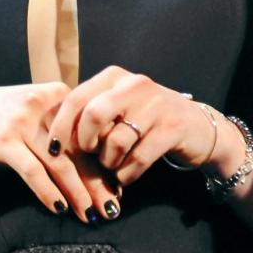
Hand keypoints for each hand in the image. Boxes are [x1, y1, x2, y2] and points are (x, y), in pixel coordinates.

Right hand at [0, 81, 115, 221]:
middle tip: (112, 208)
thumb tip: (98, 156)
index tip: (117, 185)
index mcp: (53, 94)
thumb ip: (62, 123)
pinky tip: (59, 208)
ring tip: (90, 215)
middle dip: (97, 183)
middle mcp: (40, 105)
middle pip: (78, 149)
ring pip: (59, 164)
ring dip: (78, 193)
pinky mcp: (4, 141)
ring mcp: (21, 122)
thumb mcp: (35, 108)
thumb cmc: (1, 116)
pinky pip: (33, 171)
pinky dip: (49, 192)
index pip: (88, 131)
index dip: (104, 160)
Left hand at [48, 66, 229, 189]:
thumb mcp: (118, 107)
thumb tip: (55, 137)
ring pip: (115, 140)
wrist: (198, 127)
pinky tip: (126, 176)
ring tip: (112, 165)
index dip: (61, 126)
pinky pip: (138, 158)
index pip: (76, 98)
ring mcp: (155, 105)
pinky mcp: (173, 128)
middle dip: (85, 143)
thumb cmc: (146, 119)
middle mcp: (134, 85)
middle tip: (89, 155)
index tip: (53, 148)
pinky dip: (127, 173)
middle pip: (93, 116)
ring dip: (108, 162)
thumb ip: (90, 113)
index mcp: (114, 76)